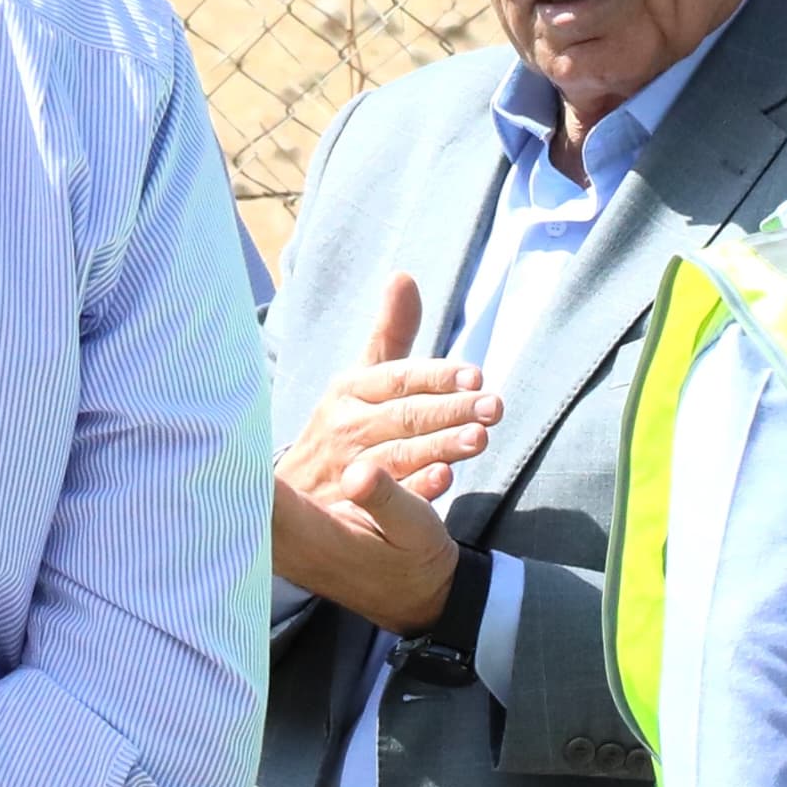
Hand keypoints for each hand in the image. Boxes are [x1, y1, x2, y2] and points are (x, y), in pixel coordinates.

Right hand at [271, 272, 497, 631]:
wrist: (291, 496)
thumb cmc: (341, 427)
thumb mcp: (360, 379)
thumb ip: (390, 334)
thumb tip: (404, 276)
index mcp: (348, 390)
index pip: (398, 377)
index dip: (437, 376)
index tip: (476, 376)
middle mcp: (345, 426)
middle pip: (404, 416)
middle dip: (450, 411)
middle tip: (494, 407)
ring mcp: (349, 469)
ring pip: (399, 455)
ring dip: (439, 446)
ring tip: (478, 438)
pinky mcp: (355, 510)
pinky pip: (391, 500)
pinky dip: (416, 489)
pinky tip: (444, 481)